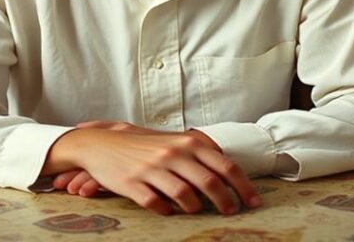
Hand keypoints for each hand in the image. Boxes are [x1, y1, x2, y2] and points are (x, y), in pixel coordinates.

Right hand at [43, 123, 260, 214]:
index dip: (243, 187)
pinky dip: (167, 211)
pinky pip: (157, 204)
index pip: (225, 166)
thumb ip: (199, 152)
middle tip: (230, 212)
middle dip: (226, 203)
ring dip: (197, 209)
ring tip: (198, 211)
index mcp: (186, 142)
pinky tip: (168, 211)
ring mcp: (152, 169)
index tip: (254, 202)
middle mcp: (172, 154)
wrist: (100, 145)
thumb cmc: (142, 145)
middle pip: (210, 183)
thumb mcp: (173, 141)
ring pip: (186, 197)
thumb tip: (229, 170)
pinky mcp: (133, 184)